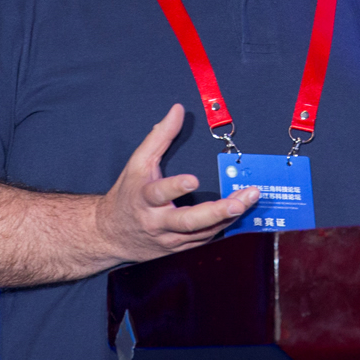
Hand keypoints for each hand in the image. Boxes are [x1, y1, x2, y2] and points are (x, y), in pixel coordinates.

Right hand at [96, 104, 259, 264]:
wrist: (111, 234)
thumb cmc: (127, 195)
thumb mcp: (137, 163)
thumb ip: (159, 137)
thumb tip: (177, 111)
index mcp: (144, 199)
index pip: (159, 193)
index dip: (175, 188)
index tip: (193, 180)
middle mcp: (157, 222)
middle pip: (188, 221)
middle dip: (216, 212)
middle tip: (239, 202)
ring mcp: (169, 238)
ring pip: (202, 232)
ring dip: (228, 217)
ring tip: (248, 200)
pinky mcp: (179, 248)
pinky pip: (204, 240)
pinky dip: (223, 227)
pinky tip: (239, 213)